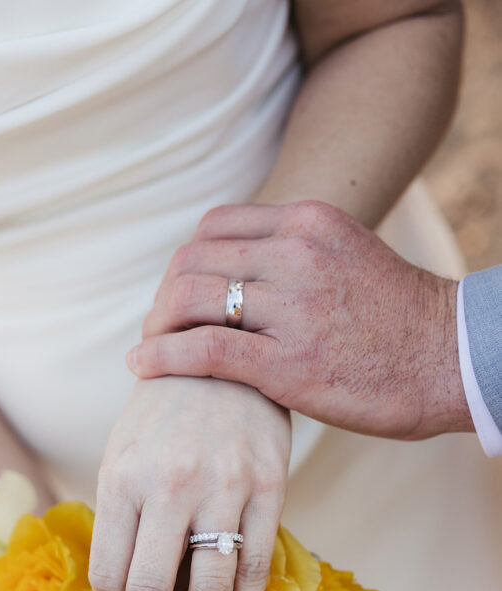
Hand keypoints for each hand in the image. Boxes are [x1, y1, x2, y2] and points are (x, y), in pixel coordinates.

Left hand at [89, 377, 289, 590]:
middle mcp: (169, 486)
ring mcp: (223, 487)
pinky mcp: (268, 488)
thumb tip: (124, 590)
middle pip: (153, 588)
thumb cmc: (163, 414)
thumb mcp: (121, 455)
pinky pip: (254, 565)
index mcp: (122, 479)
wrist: (222, 357)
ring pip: (210, 585)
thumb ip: (119, 518)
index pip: (111, 571)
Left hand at [130, 201, 472, 440]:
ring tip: (150, 348)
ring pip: (192, 299)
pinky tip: (142, 367)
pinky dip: (163, 357)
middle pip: (194, 261)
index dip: (185, 263)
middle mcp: (298, 254)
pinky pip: (204, 349)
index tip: (179, 294)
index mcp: (311, 221)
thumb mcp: (348, 257)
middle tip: (159, 326)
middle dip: (165, 296)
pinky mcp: (288, 363)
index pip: (216, 227)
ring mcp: (293, 307)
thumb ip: (295, 256)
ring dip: (158, 325)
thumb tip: (243, 274)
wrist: (450, 361)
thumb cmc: (398, 320)